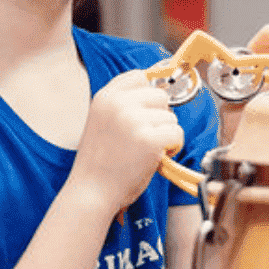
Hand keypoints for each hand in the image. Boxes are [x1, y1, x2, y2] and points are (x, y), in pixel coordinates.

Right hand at [70, 70, 183, 213]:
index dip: (148, 94)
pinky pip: (177, 133)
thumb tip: (155, 93)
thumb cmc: (99, 162)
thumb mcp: (101, 121)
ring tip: (146, 150)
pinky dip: (173, 146)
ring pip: (171, 117)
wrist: (91, 191)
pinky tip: (157, 157)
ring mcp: (134, 120)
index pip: (138, 76)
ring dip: (165, 134)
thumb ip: (122, 105)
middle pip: (160, 95)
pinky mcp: (150, 139)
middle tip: (146, 136)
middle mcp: (118, 103)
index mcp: (105, 97)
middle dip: (159, 116)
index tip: (148, 110)